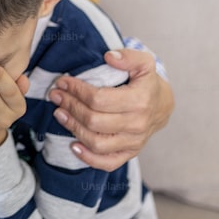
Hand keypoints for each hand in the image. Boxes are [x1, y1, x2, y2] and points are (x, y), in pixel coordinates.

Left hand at [48, 48, 174, 170]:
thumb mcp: (144, 63)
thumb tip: (109, 56)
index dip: (76, 91)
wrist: (162, 106)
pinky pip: (107, 162)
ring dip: (73, 128)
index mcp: (140, 101)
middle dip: (70, 107)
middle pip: (94, 121)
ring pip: (97, 142)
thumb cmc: (147, 83)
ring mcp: (134, 142)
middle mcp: (137, 125)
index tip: (62, 82)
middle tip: (56, 95)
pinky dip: (88, 157)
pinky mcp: (130, 153)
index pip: (99, 99)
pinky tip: (73, 145)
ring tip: (59, 113)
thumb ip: (128, 56)